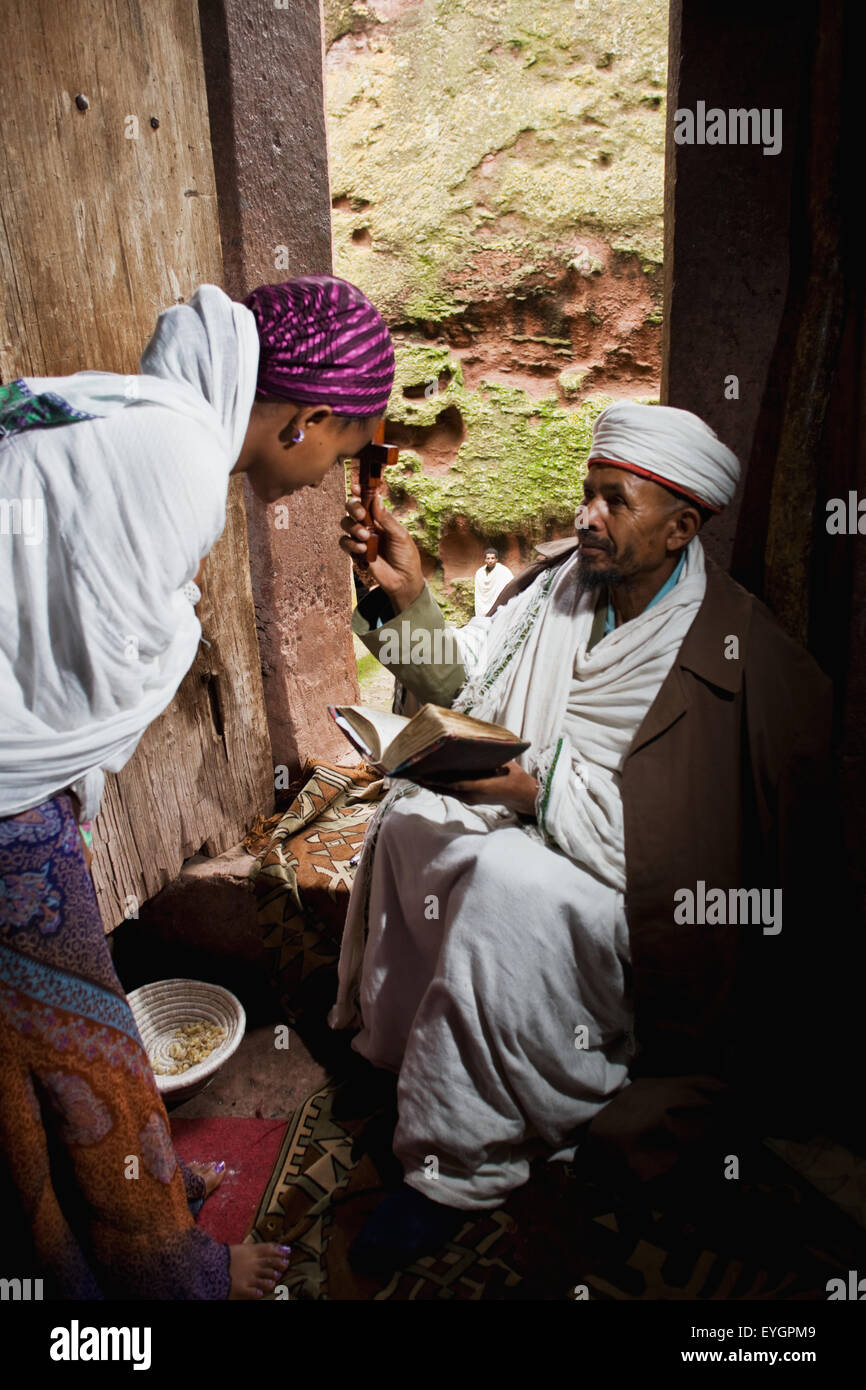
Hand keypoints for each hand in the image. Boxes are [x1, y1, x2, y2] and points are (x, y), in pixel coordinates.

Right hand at [339, 482, 423, 610]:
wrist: (403, 579)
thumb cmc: (406, 555)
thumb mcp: (400, 535)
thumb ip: (386, 519)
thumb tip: (376, 498)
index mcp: (381, 517)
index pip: (367, 500)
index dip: (360, 492)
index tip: (356, 487)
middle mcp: (369, 525)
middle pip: (352, 509)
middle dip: (353, 508)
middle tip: (362, 515)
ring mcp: (361, 538)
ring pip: (346, 524)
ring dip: (353, 527)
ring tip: (365, 537)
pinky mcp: (356, 552)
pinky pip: (344, 542)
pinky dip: (351, 544)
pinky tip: (363, 549)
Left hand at [416, 760, 538, 814]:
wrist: (522, 795)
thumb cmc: (514, 776)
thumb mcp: (503, 762)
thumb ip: (487, 755)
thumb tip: (472, 742)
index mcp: (479, 787)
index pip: (452, 783)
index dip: (435, 779)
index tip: (420, 773)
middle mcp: (471, 795)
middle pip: (443, 789)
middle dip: (425, 781)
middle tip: (409, 772)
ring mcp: (469, 799)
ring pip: (445, 791)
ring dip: (430, 783)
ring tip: (414, 774)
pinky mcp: (469, 799)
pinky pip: (450, 792)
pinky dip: (439, 785)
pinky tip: (429, 777)